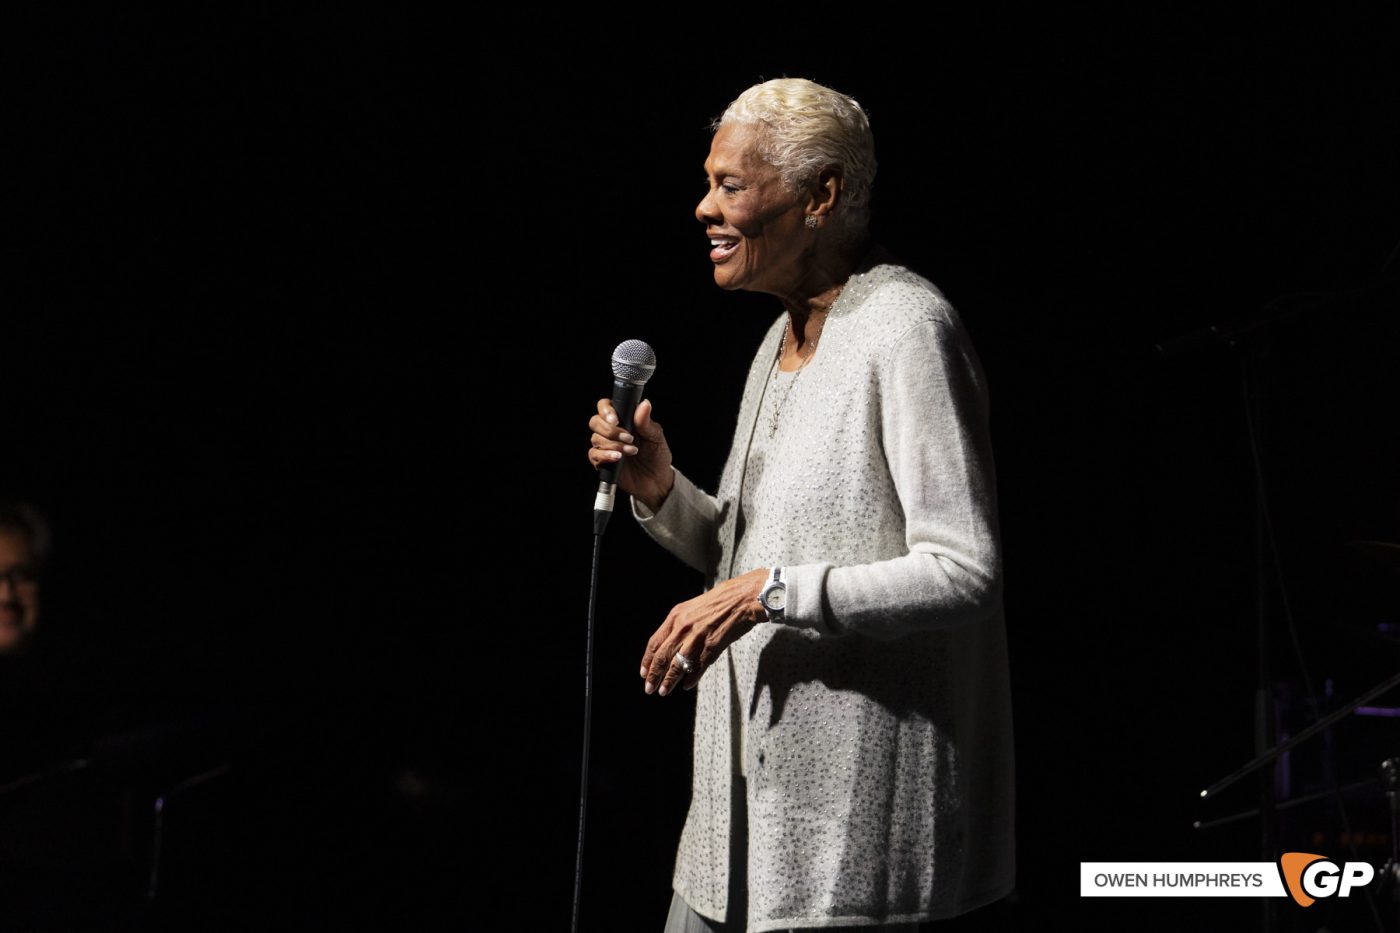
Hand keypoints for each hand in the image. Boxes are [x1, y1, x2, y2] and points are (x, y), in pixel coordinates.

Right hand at [587, 397, 673, 511]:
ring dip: (613, 445)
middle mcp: (611, 431)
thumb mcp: (655, 437)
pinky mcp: (602, 461)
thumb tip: (645, 403)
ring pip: (595, 438)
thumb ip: (646, 422)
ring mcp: (605, 446)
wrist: (656, 480)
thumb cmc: (657, 455)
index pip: (605, 406)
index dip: (606, 410)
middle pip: (595, 422)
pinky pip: (594, 455)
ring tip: (632, 451)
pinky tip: (618, 458)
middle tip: (629, 438)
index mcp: (623, 419)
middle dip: (610, 430)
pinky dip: (605, 455)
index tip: (615, 420)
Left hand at [640, 567, 769, 696]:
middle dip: (654, 675)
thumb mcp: (692, 608)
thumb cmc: (719, 602)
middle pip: (663, 656)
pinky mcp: (713, 645)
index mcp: (676, 616)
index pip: (655, 642)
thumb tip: (668, 644)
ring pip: (678, 664)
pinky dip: (691, 677)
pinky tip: (686, 685)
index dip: (647, 660)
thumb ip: (679, 625)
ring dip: (669, 680)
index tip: (643, 673)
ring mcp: (697, 637)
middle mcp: (683, 627)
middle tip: (649, 688)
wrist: (742, 598)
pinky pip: (698, 666)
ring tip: (664, 691)